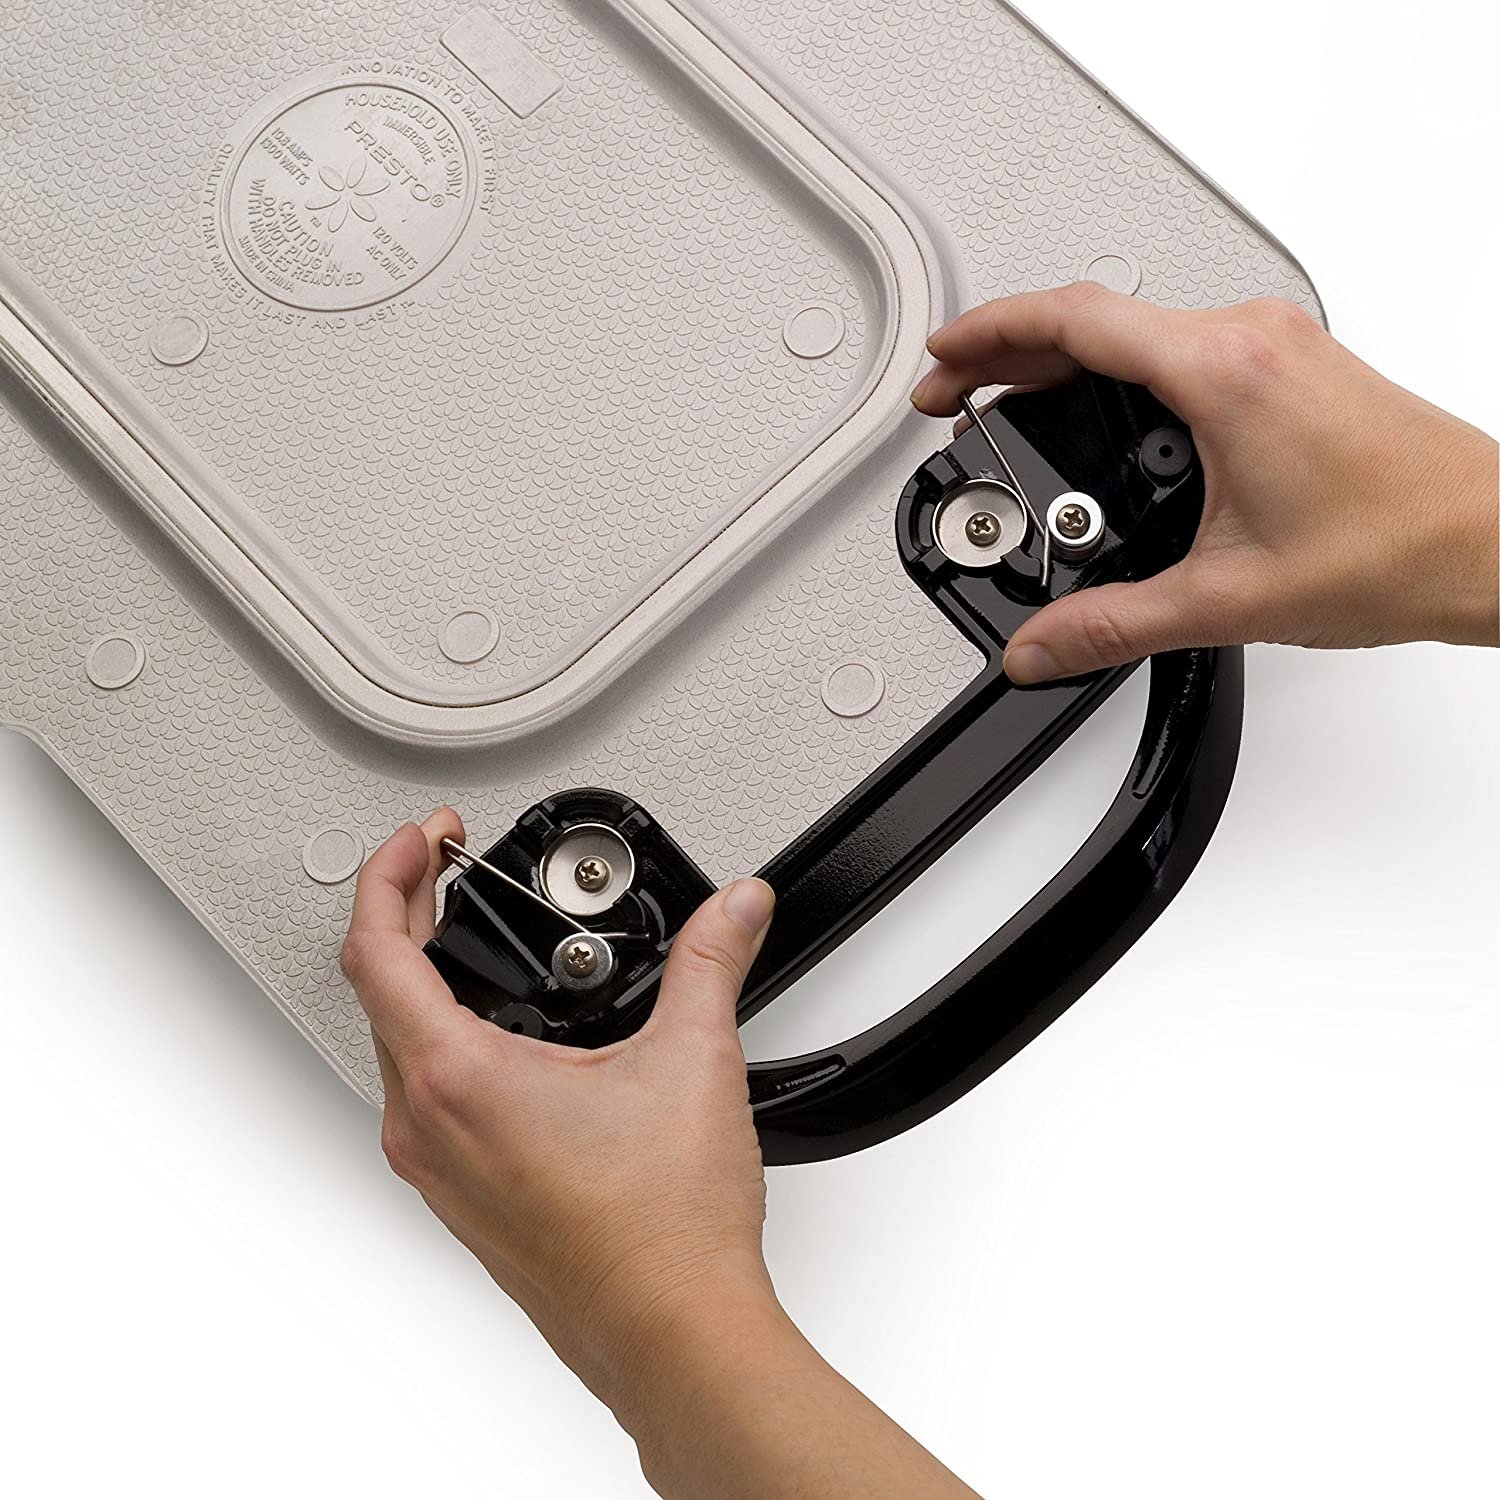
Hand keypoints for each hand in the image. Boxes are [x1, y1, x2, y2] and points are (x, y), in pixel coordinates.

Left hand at [339, 809, 777, 1403]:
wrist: (673, 1335)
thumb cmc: (663, 1232)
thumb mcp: (693, 1062)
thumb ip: (712, 962)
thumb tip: (737, 908)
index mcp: (458, 1080)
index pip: (376, 952)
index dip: (390, 876)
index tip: (421, 841)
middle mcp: (428, 1127)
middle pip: (377, 994)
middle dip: (408, 919)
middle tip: (448, 876)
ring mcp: (439, 1168)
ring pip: (398, 1049)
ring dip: (424, 984)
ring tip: (476, 946)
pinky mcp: (463, 1198)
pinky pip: (425, 1099)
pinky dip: (446, 1043)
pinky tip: (509, 1039)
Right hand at [912, 285, 1498, 681]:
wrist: (1491, 542)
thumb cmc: (1400, 547)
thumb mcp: (1227, 598)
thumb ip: (1112, 626)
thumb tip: (1040, 647)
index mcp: (1224, 372)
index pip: (1075, 320)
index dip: (990, 332)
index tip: (944, 355)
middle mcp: (1250, 338)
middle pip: (1095, 317)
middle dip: (1008, 352)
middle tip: (955, 394)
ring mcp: (1273, 345)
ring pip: (1137, 328)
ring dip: (1064, 361)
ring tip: (1011, 406)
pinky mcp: (1288, 366)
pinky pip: (1179, 346)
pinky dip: (1120, 373)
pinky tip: (1098, 420)